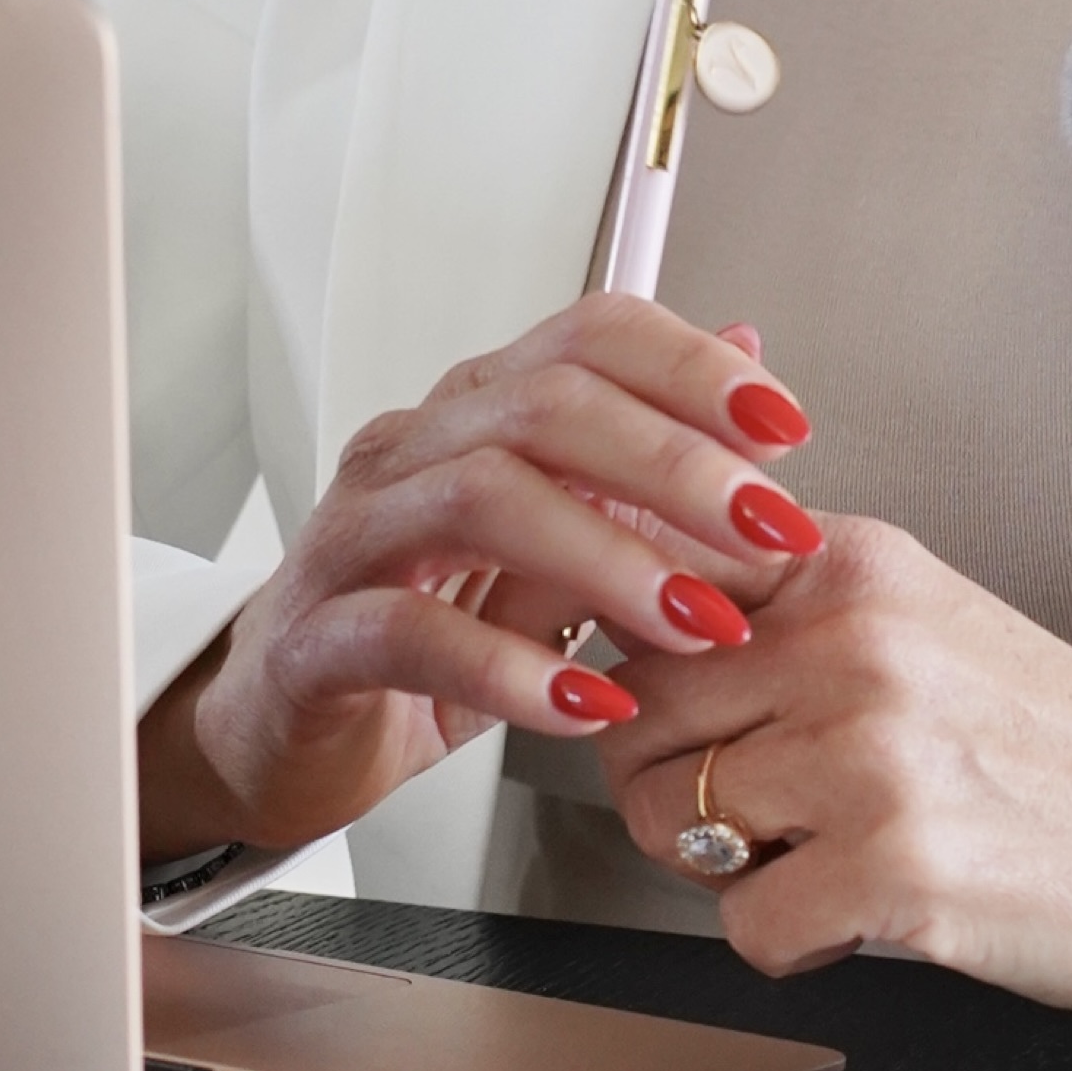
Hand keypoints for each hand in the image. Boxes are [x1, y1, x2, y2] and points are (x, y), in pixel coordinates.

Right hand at [136, 302, 821, 873]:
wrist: (284, 732)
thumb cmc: (417, 628)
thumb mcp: (552, 540)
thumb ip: (639, 453)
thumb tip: (747, 349)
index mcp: (474, 414)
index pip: (588, 338)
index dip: (692, 369)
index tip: (786, 426)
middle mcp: (411, 454)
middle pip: (546, 404)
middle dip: (677, 463)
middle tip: (770, 531)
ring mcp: (353, 539)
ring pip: (482, 496)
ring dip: (610, 557)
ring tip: (699, 622)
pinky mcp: (316, 640)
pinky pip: (411, 632)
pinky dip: (512, 671)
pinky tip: (587, 704)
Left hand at [590, 516, 1071, 1022]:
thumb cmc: (1062, 754)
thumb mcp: (925, 624)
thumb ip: (791, 609)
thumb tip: (630, 608)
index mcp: (855, 566)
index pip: (652, 581)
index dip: (630, 659)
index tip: (658, 700)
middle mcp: (854, 640)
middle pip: (636, 713)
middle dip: (672, 780)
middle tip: (760, 809)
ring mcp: (870, 752)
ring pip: (669, 820)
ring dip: (728, 864)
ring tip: (821, 856)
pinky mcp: (891, 866)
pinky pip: (744, 924)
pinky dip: (790, 941)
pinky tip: (863, 912)